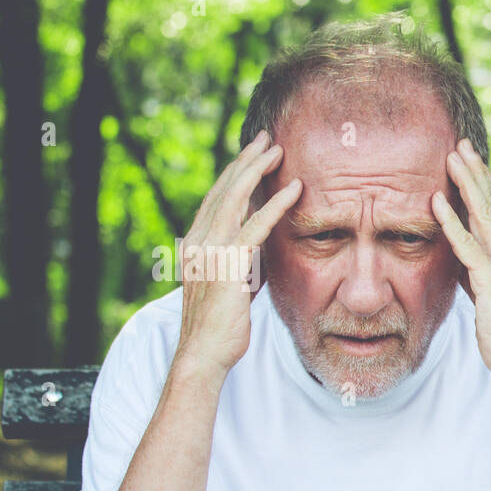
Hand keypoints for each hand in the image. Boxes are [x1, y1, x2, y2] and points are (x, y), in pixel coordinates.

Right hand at [173, 130, 301, 379]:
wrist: (205, 353)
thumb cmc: (222, 325)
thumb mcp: (234, 283)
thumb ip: (244, 260)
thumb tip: (262, 246)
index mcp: (197, 243)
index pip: (217, 198)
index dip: (235, 173)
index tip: (253, 153)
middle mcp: (199, 241)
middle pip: (223, 189)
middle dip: (245, 161)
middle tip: (265, 138)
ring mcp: (210, 252)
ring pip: (234, 199)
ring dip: (257, 171)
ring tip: (277, 150)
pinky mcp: (228, 266)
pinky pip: (254, 228)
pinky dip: (274, 205)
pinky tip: (293, 189)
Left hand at [432, 138, 490, 390]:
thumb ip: (478, 274)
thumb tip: (460, 260)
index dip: (484, 185)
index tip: (471, 160)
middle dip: (476, 173)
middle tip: (461, 144)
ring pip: (483, 217)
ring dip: (466, 185)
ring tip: (451, 158)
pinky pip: (468, 246)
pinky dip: (451, 222)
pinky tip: (436, 202)